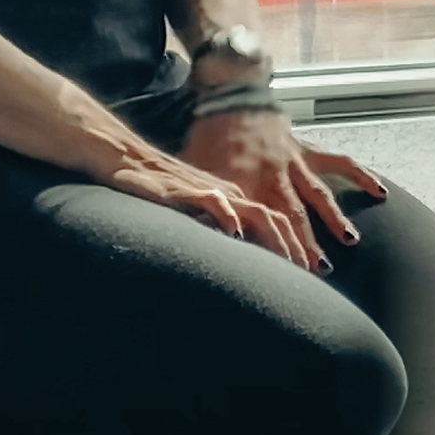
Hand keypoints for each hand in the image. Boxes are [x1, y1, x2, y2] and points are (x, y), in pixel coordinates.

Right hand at [93, 136, 334, 273]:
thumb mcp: (195, 210)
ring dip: (276, 240)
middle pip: (278, 219)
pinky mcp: (187, 188)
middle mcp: (233, 192)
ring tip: (288, 264)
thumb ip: (215, 227)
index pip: (278, 222)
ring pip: (257, 212)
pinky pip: (214, 200)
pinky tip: (236, 235)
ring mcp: (213, 189)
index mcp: (238, 196)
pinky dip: (229, 217)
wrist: (126, 157)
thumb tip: (234, 258)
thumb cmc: (159, 186)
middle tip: (309, 276)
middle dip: (297, 249)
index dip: (296, 247)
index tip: (309, 274)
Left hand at [178, 108, 389, 266]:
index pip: (262, 224)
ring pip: (319, 195)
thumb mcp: (194, 175)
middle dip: (307, 246)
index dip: (273, 250)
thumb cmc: (207, 141)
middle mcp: (275, 176)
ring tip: (350, 242)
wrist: (228, 99)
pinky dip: (362, 177)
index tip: (283, 275)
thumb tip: (208, 236)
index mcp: (246, 184)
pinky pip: (339, 163)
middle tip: (320, 273)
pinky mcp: (308, 151)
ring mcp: (296, 163)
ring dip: (334, 219)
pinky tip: (380, 193)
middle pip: (294, 217)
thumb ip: (206, 204)